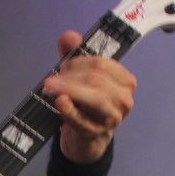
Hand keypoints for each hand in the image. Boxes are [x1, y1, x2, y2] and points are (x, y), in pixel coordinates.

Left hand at [42, 30, 135, 162]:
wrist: (84, 139)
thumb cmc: (84, 103)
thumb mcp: (78, 76)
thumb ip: (73, 55)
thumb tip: (68, 36)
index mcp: (124, 80)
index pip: (102, 64)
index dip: (79, 62)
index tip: (63, 66)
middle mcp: (125, 98)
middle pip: (97, 80)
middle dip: (71, 77)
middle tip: (50, 81)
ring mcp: (114, 118)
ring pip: (96, 98)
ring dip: (70, 90)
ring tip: (50, 88)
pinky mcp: (98, 134)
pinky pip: (85, 121)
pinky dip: (70, 111)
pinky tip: (60, 103)